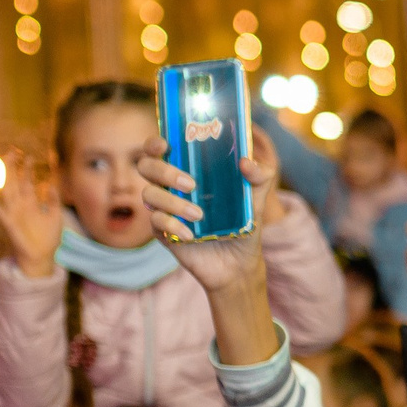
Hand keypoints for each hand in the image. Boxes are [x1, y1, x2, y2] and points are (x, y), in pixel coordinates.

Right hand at [0, 151, 64, 278]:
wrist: (42, 257)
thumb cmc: (48, 239)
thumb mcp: (55, 217)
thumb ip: (53, 201)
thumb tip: (51, 184)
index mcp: (31, 203)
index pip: (27, 181)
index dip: (27, 169)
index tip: (29, 155)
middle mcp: (20, 205)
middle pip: (15, 182)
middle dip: (13, 166)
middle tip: (13, 150)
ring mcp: (13, 213)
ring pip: (7, 190)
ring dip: (5, 176)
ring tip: (4, 162)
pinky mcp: (9, 223)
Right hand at [138, 135, 271, 290]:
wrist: (238, 262)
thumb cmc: (243, 223)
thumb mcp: (256, 198)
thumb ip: (259, 176)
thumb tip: (246, 161)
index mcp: (189, 169)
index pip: (160, 149)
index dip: (155, 143)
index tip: (165, 145)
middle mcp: (171, 186)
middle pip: (147, 166)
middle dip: (164, 171)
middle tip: (191, 185)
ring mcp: (164, 208)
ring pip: (149, 194)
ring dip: (172, 203)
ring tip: (199, 215)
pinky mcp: (162, 231)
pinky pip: (155, 222)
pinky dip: (172, 225)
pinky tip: (190, 235)